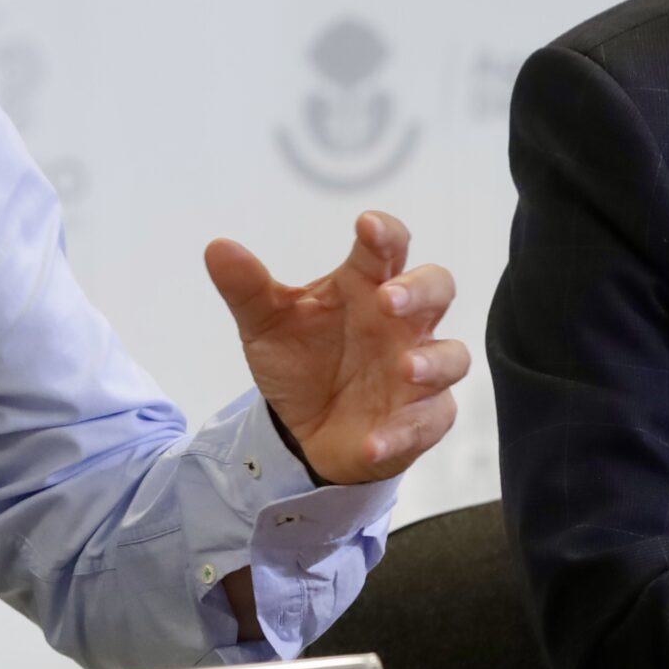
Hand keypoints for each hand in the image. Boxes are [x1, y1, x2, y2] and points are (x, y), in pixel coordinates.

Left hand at [203, 211, 465, 484]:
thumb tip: (216, 248)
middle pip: (437, 288)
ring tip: (405, 369)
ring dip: (432, 361)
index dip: (385, 233)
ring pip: (451, 355)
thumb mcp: (266, 324)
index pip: (389, 246)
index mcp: (366, 286)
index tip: (367, 226)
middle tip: (389, 299)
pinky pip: (427, 422)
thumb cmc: (300, 361)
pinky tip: (373, 441)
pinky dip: (402, 433)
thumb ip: (246, 287)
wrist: (303, 430)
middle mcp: (401, 323)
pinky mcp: (421, 418)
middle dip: (420, 290)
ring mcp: (418, 370)